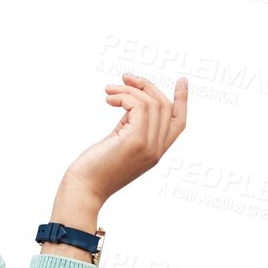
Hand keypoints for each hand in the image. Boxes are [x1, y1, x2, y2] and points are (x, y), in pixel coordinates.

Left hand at [63, 72, 189, 202]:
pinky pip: (138, 106)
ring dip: (130, 89)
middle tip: (124, 78)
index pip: (179, 122)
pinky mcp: (135, 141)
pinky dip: (124, 96)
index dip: (183, 100)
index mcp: (156, 152)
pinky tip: (109, 99)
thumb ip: (131, 125)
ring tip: (109, 91)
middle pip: (165, 106)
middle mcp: (157, 150)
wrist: (84, 189)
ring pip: (152, 103)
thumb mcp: (119, 142)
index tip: (182, 81)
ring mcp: (148, 147)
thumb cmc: (95, 168)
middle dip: (146, 86)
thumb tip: (130, 101)